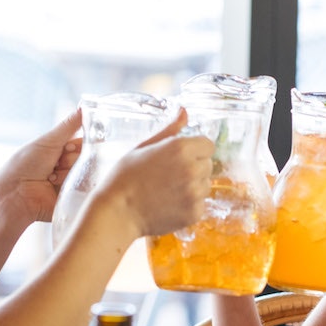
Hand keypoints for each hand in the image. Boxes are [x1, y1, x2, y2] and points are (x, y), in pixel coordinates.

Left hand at [0, 109, 83, 223]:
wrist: (15, 194)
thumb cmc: (25, 165)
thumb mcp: (48, 141)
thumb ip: (69, 126)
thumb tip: (84, 107)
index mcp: (61, 151)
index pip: (83, 142)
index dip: (82, 142)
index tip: (70, 146)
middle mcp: (68, 166)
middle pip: (86, 157)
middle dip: (71, 159)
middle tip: (56, 162)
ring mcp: (71, 182)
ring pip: (86, 172)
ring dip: (68, 173)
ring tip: (51, 177)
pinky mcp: (73, 198)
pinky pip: (85, 189)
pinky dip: (73, 186)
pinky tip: (56, 186)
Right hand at [104, 109, 214, 236]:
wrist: (117, 213)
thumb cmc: (125, 178)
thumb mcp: (143, 146)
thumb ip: (169, 129)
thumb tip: (184, 111)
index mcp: (181, 148)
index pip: (208, 145)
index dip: (195, 150)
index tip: (180, 158)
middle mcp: (192, 169)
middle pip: (208, 165)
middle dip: (194, 169)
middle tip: (169, 176)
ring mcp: (195, 193)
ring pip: (205, 186)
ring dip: (193, 188)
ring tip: (167, 192)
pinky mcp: (194, 213)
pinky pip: (200, 206)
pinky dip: (188, 207)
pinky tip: (169, 205)